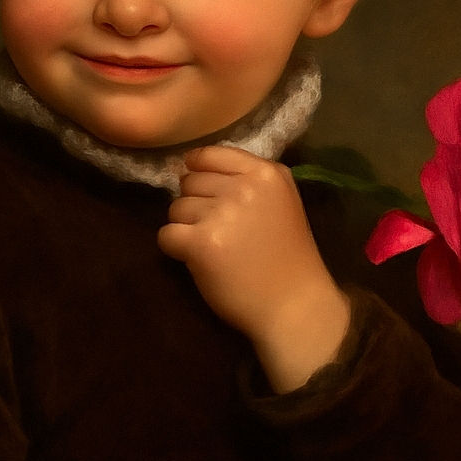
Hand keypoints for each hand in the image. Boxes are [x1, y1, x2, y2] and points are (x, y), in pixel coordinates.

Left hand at [158, 146, 350, 391]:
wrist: (294, 305)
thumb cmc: (287, 257)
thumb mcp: (281, 200)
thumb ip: (246, 178)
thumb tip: (191, 165)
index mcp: (266, 173)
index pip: (209, 154)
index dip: (199, 172)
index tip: (205, 192)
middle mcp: (244, 187)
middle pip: (189, 182)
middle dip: (195, 204)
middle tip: (218, 230)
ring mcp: (222, 214)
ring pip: (175, 208)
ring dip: (186, 227)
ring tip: (213, 247)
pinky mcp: (202, 243)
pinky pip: (166, 235)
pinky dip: (175, 249)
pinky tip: (198, 260)